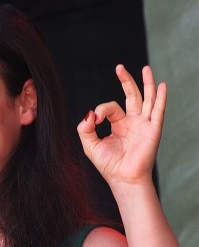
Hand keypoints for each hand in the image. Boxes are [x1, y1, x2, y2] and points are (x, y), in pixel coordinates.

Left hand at [77, 64, 166, 188]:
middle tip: (119, 67)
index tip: (95, 120)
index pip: (111, 108)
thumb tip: (89, 113)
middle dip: (126, 81)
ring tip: (146, 68)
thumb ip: (84, 128)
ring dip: (147, 83)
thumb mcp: (90, 145)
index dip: (101, 110)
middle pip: (131, 96)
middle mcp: (133, 123)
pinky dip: (160, 98)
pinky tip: (161, 86)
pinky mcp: (153, 130)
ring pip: (147, 99)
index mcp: (119, 126)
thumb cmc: (108, 165)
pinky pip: (158, 110)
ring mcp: (144, 125)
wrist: (123, 179)